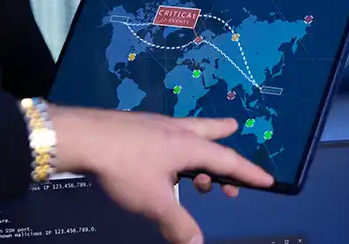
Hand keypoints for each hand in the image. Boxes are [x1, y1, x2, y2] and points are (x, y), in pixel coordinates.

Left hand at [48, 106, 272, 243]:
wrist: (81, 136)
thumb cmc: (123, 166)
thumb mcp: (154, 202)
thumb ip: (179, 224)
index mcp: (187, 145)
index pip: (227, 159)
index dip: (248, 172)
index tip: (267, 180)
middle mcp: (173, 129)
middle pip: (206, 129)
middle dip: (221, 132)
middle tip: (235, 127)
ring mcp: (150, 124)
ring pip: (181, 129)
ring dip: (195, 142)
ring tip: (194, 163)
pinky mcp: (130, 125)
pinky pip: (160, 133)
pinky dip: (169, 144)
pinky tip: (156, 155)